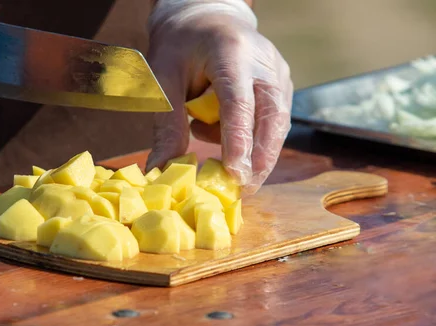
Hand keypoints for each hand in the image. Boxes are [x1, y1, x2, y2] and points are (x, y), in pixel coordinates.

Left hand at [145, 0, 292, 194]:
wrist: (205, 20)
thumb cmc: (180, 47)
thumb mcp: (163, 79)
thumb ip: (166, 124)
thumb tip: (159, 171)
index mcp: (231, 52)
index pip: (239, 102)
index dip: (238, 140)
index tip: (235, 174)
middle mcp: (264, 63)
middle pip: (270, 119)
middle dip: (259, 160)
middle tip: (241, 191)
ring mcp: (278, 74)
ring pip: (276, 126)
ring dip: (254, 152)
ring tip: (219, 160)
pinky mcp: (282, 86)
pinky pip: (272, 123)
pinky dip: (250, 139)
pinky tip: (219, 132)